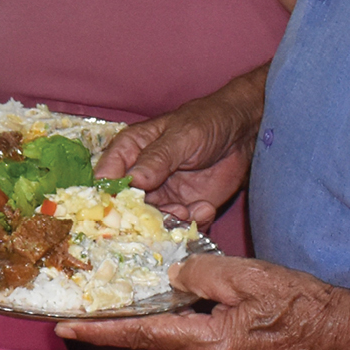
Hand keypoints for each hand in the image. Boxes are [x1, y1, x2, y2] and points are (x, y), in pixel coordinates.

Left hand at [57, 254, 349, 349]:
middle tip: (91, 310)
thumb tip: (171, 276)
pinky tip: (177, 315)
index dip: (98, 330)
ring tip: (128, 308)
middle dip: (116, 333)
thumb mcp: (251, 275)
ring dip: (145, 336)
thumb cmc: (307, 306)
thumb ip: (202, 273)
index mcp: (209, 344)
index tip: (63, 327)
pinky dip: (173, 339)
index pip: (139, 336)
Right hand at [92, 75, 264, 224]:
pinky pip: (180, 227)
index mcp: (130, 151)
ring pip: (152, 222)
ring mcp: (162, 195)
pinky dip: (191, 224)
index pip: (107, 175)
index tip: (117, 209)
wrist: (243, 132)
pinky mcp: (184, 208)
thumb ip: (157, 158)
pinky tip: (205, 209)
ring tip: (188, 211)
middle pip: (127, 206)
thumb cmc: (207, 122)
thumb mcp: (181, 136)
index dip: (107, 194)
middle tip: (161, 216)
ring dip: (169, 222)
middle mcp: (140, 177)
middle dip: (142, 217)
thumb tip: (133, 180)